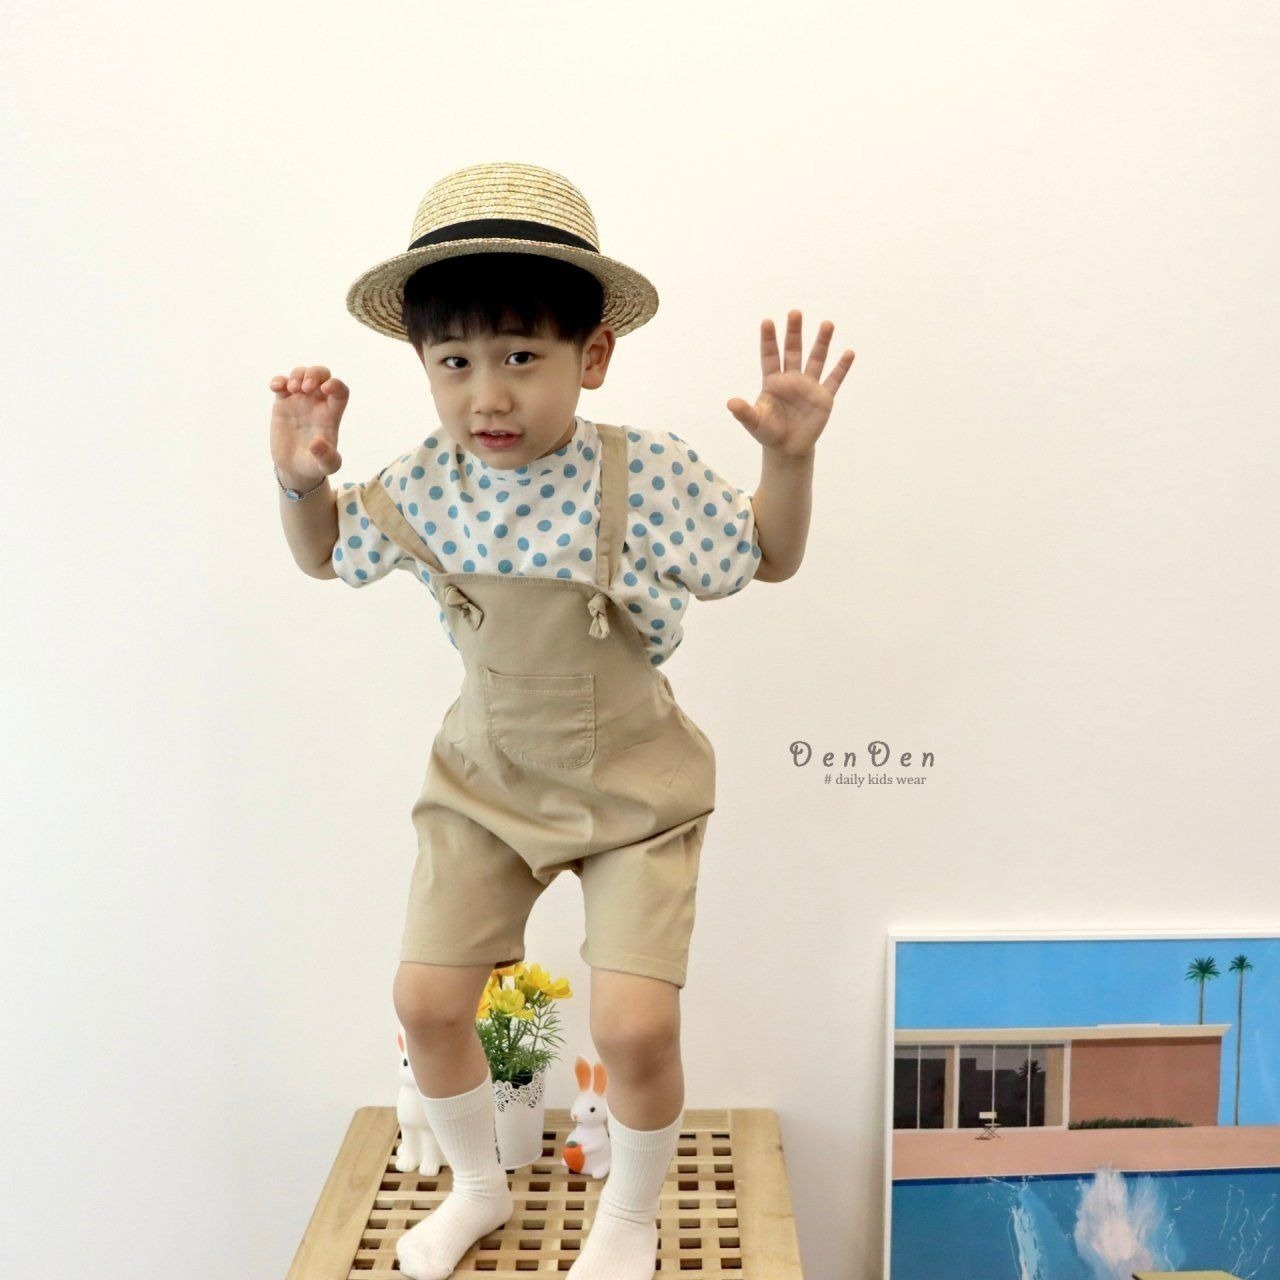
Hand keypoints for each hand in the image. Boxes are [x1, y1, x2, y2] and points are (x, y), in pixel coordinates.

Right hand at [268, 364, 348, 484]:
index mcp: (332, 414)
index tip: (326, 389)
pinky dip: (279, 380)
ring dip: (297, 375)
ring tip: (292, 389)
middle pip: (322, 374)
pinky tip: (276, 388)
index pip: (341, 391)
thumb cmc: (315, 465)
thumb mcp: (326, 466)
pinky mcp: (283, 403)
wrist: (294, 467)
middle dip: (315, 373)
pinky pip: (282, 383)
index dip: (336, 385)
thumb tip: (317, 444)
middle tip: (306, 388)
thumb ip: (327, 457)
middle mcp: (317, 403)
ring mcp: (300, 401)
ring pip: (301, 374)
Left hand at [726, 310, 854, 458]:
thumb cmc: (768, 432)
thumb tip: (730, 403)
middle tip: (795, 313)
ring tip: (827, 324)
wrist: (787, 448)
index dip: (769, 340)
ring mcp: (809, 386)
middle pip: (793, 351)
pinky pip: (834, 380)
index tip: (767, 322)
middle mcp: (791, 379)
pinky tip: (849, 353)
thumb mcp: (754, 423)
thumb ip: (744, 412)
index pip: (770, 356)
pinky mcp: (823, 398)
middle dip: (794, 333)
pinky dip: (842, 367)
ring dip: (822, 343)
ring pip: (816, 359)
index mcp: (772, 381)